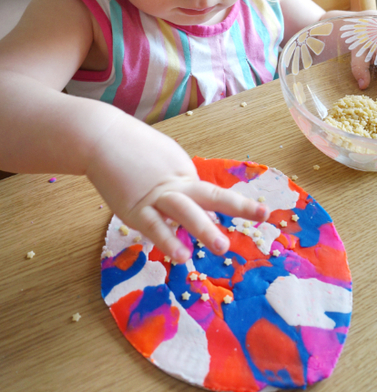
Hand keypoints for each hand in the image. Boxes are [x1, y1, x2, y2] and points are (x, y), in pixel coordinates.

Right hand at [86, 111, 268, 260]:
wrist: (99, 136)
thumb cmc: (130, 147)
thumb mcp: (161, 156)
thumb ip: (176, 176)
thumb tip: (189, 197)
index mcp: (184, 169)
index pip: (206, 195)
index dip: (221, 209)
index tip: (236, 217)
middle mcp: (176, 181)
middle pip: (210, 194)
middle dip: (238, 206)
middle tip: (262, 214)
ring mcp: (156, 196)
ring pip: (185, 211)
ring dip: (205, 229)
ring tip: (222, 246)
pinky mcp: (134, 209)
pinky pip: (155, 227)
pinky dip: (168, 241)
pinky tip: (180, 255)